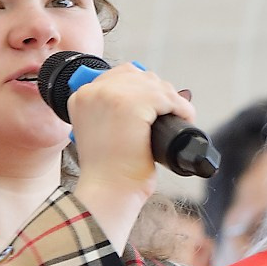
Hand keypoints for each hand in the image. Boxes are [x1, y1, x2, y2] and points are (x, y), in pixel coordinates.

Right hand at [67, 63, 192, 241]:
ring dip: (171, 99)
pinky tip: (184, 117)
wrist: (108, 191)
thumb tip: (150, 100)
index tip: (155, 102)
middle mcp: (92, 92)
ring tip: (178, 115)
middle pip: (138, 75)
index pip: (118, 74)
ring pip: (153, 84)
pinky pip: (165, 97)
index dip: (142, 87)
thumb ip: (113, 113)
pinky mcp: (129, 104)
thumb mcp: (102, 132)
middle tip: (171, 111)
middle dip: (159, 92)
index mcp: (82, 97)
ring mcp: (110, 95)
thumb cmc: (109, 171)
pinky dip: (180, 107)